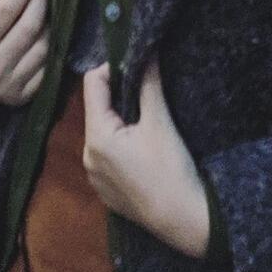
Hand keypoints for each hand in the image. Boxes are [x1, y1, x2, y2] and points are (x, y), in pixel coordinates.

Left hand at [81, 62, 211, 259]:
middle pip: (97, 109)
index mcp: (96, 137)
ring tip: (147, 124)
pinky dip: (121, 146)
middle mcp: (88, 157)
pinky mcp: (106, 193)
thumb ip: (148, 83)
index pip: (93, 84)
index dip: (113, 69)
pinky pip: (106, 157)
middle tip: (146, 95)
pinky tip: (144, 152)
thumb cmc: (170, 169)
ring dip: (120, 122)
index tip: (137, 69)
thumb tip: (147, 50)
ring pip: (102, 133)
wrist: (183, 221)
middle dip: (118, 97)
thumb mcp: (160, 122)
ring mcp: (95, 178)